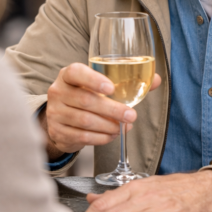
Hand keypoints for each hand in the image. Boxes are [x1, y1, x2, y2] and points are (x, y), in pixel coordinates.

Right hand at [41, 63, 160, 156]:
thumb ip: (128, 81)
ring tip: (122, 127)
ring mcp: (55, 113)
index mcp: (68, 75)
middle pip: (86, 101)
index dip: (93, 79)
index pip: (76, 72)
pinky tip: (111, 136)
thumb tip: (156, 79)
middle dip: (112, 110)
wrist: (61, 117)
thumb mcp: (100, 85)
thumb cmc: (86, 96)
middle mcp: (58, 91)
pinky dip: (100, 138)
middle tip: (131, 115)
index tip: (111, 88)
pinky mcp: (58, 131)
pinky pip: (82, 137)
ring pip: (85, 121)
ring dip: (108, 126)